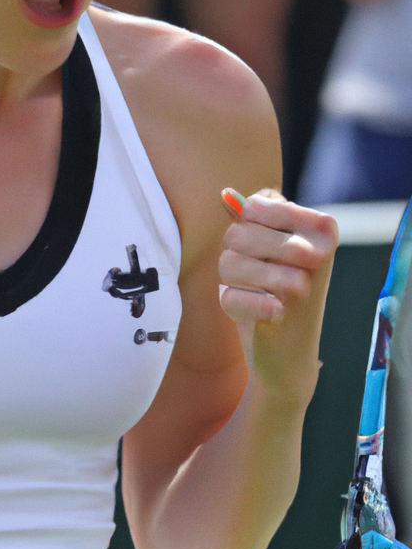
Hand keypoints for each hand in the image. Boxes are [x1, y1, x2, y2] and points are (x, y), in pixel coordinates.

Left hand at [218, 188, 337, 399]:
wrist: (289, 354)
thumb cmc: (277, 290)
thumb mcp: (270, 247)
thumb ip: (252, 218)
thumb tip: (227, 194)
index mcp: (322, 228)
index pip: (257, 203)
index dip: (245, 222)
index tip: (262, 240)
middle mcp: (318, 251)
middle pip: (237, 232)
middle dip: (233, 252)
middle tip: (253, 269)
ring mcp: (302, 284)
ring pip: (228, 262)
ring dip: (232, 279)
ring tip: (253, 289)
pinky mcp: (280, 314)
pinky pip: (228, 297)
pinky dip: (233, 305)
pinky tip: (255, 311)